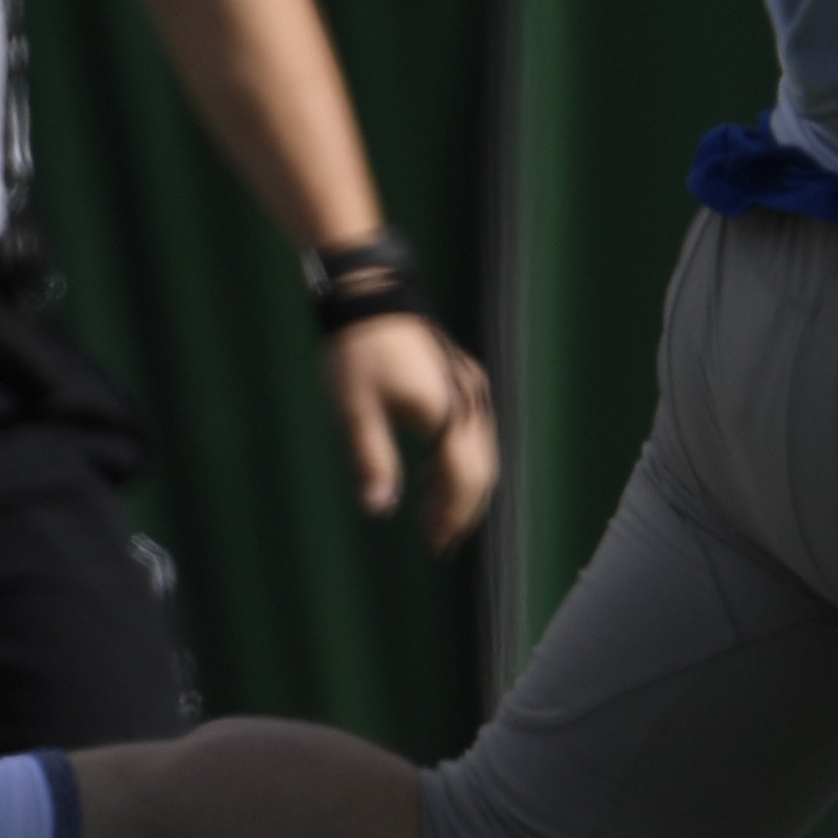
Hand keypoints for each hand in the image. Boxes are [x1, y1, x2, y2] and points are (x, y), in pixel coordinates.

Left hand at [326, 310, 499, 550]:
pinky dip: (459, 462)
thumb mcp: (355, 410)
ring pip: (481, 453)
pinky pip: (473, 433)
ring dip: (461, 488)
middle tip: (438, 540)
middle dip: (462, 509)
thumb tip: (379, 509)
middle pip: (482, 470)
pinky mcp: (463, 380)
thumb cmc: (357, 350)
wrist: (370, 292)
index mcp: (446, 412)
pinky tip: (434, 476)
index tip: (437, 544)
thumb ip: (371, 460)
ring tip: (433, 516)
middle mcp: (469, 402)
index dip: (454, 516)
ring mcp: (470, 389)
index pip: (465, 479)